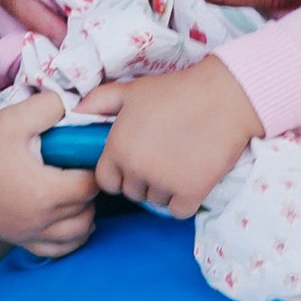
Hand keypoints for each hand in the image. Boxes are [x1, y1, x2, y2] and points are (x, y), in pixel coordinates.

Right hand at [0, 91, 99, 259]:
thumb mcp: (16, 116)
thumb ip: (52, 107)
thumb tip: (77, 108)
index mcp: (43, 191)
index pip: (90, 186)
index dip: (93, 170)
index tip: (85, 156)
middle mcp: (38, 219)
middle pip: (86, 210)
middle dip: (90, 190)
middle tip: (80, 169)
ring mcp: (27, 233)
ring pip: (77, 235)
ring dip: (84, 214)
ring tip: (75, 193)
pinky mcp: (16, 238)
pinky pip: (56, 251)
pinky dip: (70, 238)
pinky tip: (68, 219)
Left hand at [85, 61, 261, 221]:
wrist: (224, 97)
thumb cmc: (177, 91)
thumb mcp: (133, 90)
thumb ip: (100, 101)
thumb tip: (76, 110)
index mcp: (118, 147)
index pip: (106, 181)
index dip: (120, 173)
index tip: (136, 162)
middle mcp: (136, 168)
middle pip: (132, 192)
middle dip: (144, 180)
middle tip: (164, 157)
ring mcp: (163, 182)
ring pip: (156, 201)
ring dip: (166, 189)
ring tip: (181, 162)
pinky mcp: (191, 192)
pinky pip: (178, 211)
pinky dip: (186, 200)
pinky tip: (193, 178)